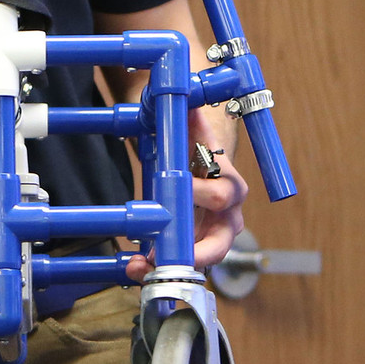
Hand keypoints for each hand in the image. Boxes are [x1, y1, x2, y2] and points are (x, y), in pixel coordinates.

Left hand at [125, 105, 246, 282]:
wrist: (202, 167)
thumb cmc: (196, 148)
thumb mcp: (193, 129)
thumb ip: (190, 116)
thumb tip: (186, 96)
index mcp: (229, 183)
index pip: (221, 193)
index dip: (199, 194)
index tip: (174, 192)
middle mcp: (228, 215)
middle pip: (221, 241)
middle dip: (192, 250)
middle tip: (159, 250)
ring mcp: (214, 236)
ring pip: (202, 260)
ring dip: (169, 265)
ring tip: (139, 267)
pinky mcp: (197, 248)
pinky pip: (183, 263)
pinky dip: (158, 267)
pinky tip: (135, 267)